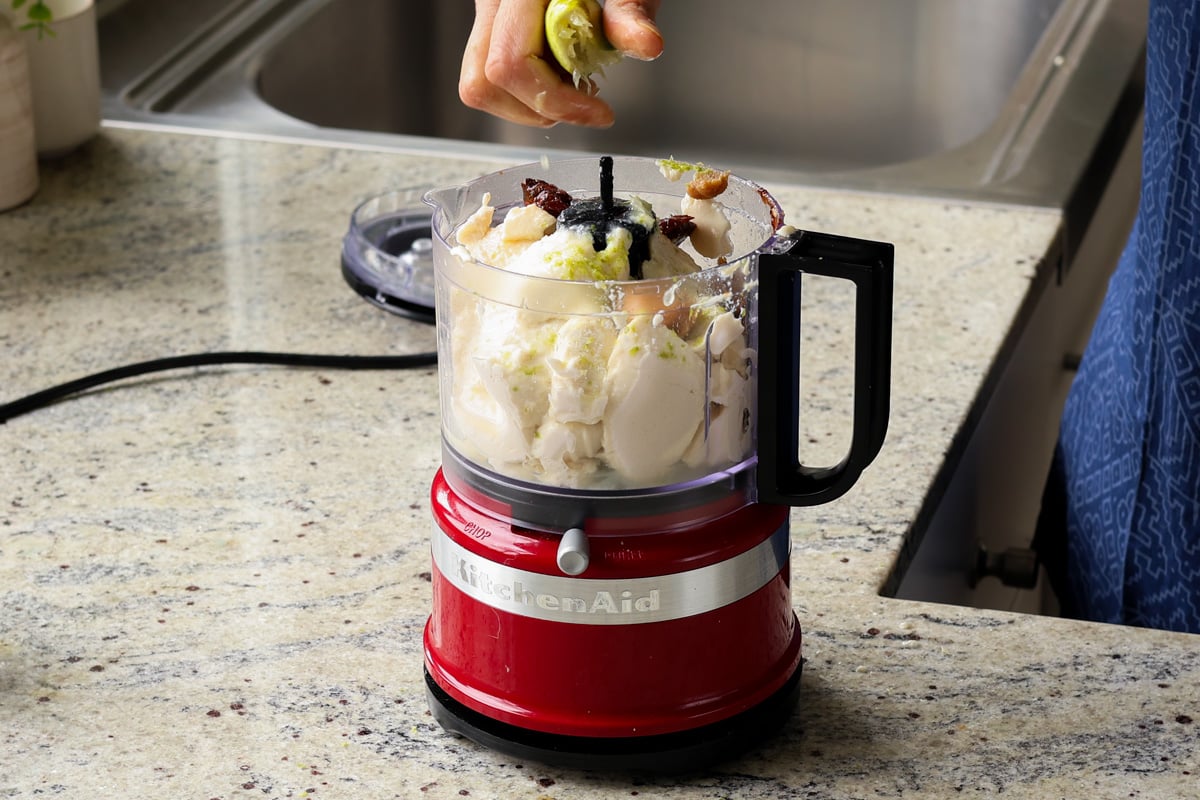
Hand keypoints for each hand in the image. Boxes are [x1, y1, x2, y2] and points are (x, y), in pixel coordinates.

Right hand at [459, 0, 662, 127]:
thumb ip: (631, 9)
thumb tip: (645, 45)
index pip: (511, 64)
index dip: (554, 101)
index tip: (598, 111)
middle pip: (484, 81)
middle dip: (539, 107)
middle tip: (583, 104)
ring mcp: (489, 10)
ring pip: (480, 84)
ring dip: (528, 104)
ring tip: (572, 86)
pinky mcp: (494, 22)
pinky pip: (490, 71)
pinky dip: (526, 89)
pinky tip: (560, 72)